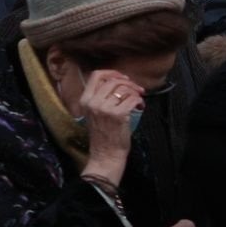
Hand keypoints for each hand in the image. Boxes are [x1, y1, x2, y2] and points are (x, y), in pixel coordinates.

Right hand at [77, 69, 143, 185]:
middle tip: (136, 89)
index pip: (96, 75)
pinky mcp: (118, 115)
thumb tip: (118, 81)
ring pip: (124, 88)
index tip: (122, 78)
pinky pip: (132, 99)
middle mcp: (93, 102)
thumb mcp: (93, 113)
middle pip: (113, 80)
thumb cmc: (102, 134)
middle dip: (128, 82)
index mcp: (85, 100)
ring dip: (135, 92)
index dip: (112, 73)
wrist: (106, 154)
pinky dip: (139, 100)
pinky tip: (140, 106)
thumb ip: (100, 97)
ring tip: (138, 99)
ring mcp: (105, 109)